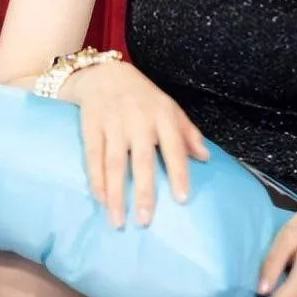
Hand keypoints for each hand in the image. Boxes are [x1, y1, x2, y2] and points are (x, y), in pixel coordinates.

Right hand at [63, 61, 208, 229]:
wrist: (106, 74)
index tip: (182, 199)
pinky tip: (100, 199)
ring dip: (116, 193)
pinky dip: (96, 179)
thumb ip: (188, 133)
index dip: (179, 172)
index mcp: (162, 115)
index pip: (174, 147)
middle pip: (142, 160)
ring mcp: (113, 123)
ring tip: (118, 221)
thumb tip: (205, 157)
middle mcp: (138, 120)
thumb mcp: (170, 108)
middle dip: (144, 191)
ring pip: (115, 163)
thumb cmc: (144, 98)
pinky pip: (93, 156)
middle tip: (145, 221)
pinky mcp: (91, 126)